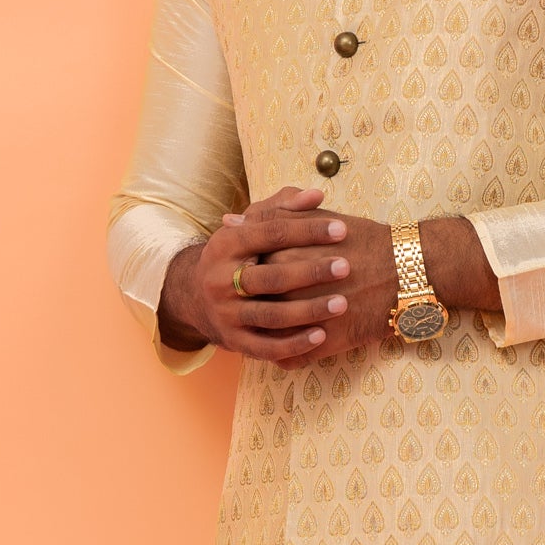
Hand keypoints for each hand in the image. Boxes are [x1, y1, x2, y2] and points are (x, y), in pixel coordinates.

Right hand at [159, 186, 354, 361]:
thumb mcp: (252, 227)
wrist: (197, 296)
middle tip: (346, 267)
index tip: (343, 229)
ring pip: (270, 316)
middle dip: (310, 272)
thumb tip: (317, 195)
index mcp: (226, 244)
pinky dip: (294, 344)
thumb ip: (283, 208)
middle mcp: (220, 280)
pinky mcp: (234, 341)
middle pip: (270, 277)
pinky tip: (322, 336)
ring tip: (342, 304)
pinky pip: (266, 348)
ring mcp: (226, 314)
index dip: (308, 230)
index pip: (270, 233)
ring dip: (308, 311)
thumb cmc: (241, 255)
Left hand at [159, 191, 499, 360]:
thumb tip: (229, 221)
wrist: (410, 271)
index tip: (241, 270)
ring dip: (262, 332)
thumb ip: (270, 218)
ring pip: (266, 334)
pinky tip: (284, 348)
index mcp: (285, 258)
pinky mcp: (326, 344)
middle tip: (250, 301)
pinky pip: (290, 358)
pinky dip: (284, 355)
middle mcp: (291, 291)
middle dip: (248, 303)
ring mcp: (308, 320)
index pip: (243, 268)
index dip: (240, 269)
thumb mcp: (315, 220)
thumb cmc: (365, 240)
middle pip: (252, 303)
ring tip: (261, 327)